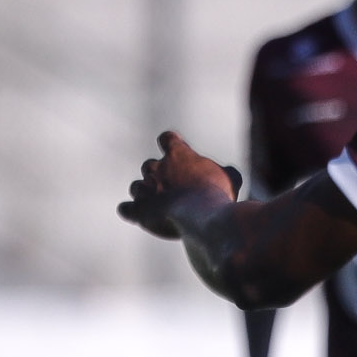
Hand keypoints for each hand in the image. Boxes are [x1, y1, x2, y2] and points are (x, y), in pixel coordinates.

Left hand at [118, 131, 236, 239]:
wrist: (202, 217)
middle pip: (149, 165)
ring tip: (160, 206)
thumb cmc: (217, 194)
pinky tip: (137, 215)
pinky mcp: (138, 210)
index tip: (177, 151)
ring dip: (145, 193)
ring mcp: (145, 189)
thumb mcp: (231, 178)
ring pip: (137, 187)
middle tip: (174, 189)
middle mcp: (157, 168)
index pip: (168, 139)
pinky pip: (126, 209)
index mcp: (178, 155)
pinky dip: (131, 211)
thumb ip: (225, 172)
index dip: (171, 144)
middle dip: (158, 175)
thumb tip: (228, 173)